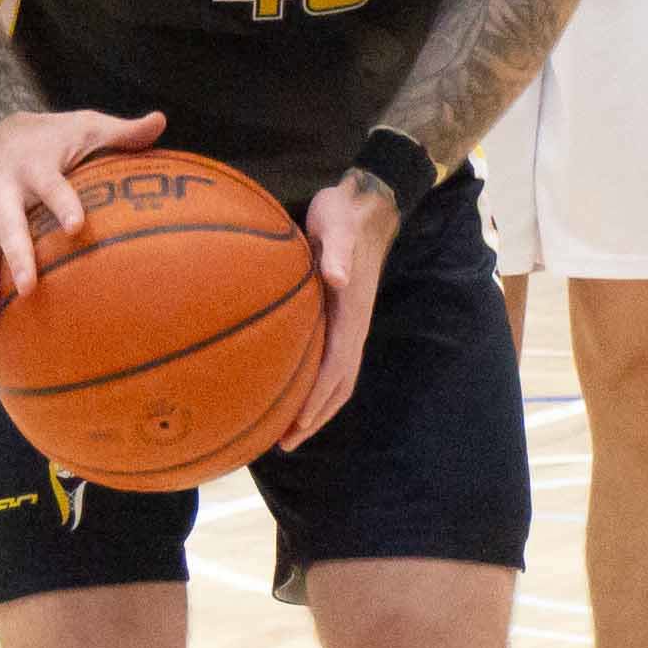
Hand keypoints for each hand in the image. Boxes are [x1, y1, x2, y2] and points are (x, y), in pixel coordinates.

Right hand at [0, 105, 161, 339]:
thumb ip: (122, 132)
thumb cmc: (54, 137)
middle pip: (6, 226)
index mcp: (35, 166)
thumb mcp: (87, 126)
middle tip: (28, 288)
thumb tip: (161, 121)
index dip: (63, 202)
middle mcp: (2, 192)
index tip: (76, 225)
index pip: (52, 185)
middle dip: (14, 257)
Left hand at [274, 170, 400, 447]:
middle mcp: (352, 326)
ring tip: (287, 430)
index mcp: (351, 314)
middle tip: (284, 443)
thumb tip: (337, 277)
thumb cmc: (343, 216)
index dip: (316, 399)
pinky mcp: (339, 317)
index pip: (336, 368)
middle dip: (314, 416)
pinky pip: (329, 362)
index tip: (296, 426)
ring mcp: (348, 324)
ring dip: (315, 407)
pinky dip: (313, 385)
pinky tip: (290, 388)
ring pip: (336, 378)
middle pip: (338, 385)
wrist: (363, 205)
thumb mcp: (337, 228)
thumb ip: (338, 253)